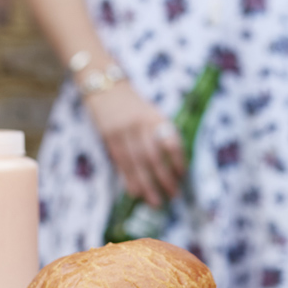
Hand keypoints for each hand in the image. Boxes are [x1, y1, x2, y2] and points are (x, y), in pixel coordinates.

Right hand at [86, 81, 185, 206]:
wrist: (103, 85)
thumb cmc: (133, 105)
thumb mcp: (151, 113)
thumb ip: (162, 134)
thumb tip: (175, 165)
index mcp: (155, 117)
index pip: (170, 140)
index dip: (178, 159)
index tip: (183, 175)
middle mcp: (140, 124)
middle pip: (153, 157)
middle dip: (164, 178)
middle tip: (173, 195)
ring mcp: (122, 131)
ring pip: (136, 163)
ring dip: (147, 185)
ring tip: (156, 202)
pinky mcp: (108, 137)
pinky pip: (120, 162)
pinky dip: (129, 179)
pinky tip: (136, 192)